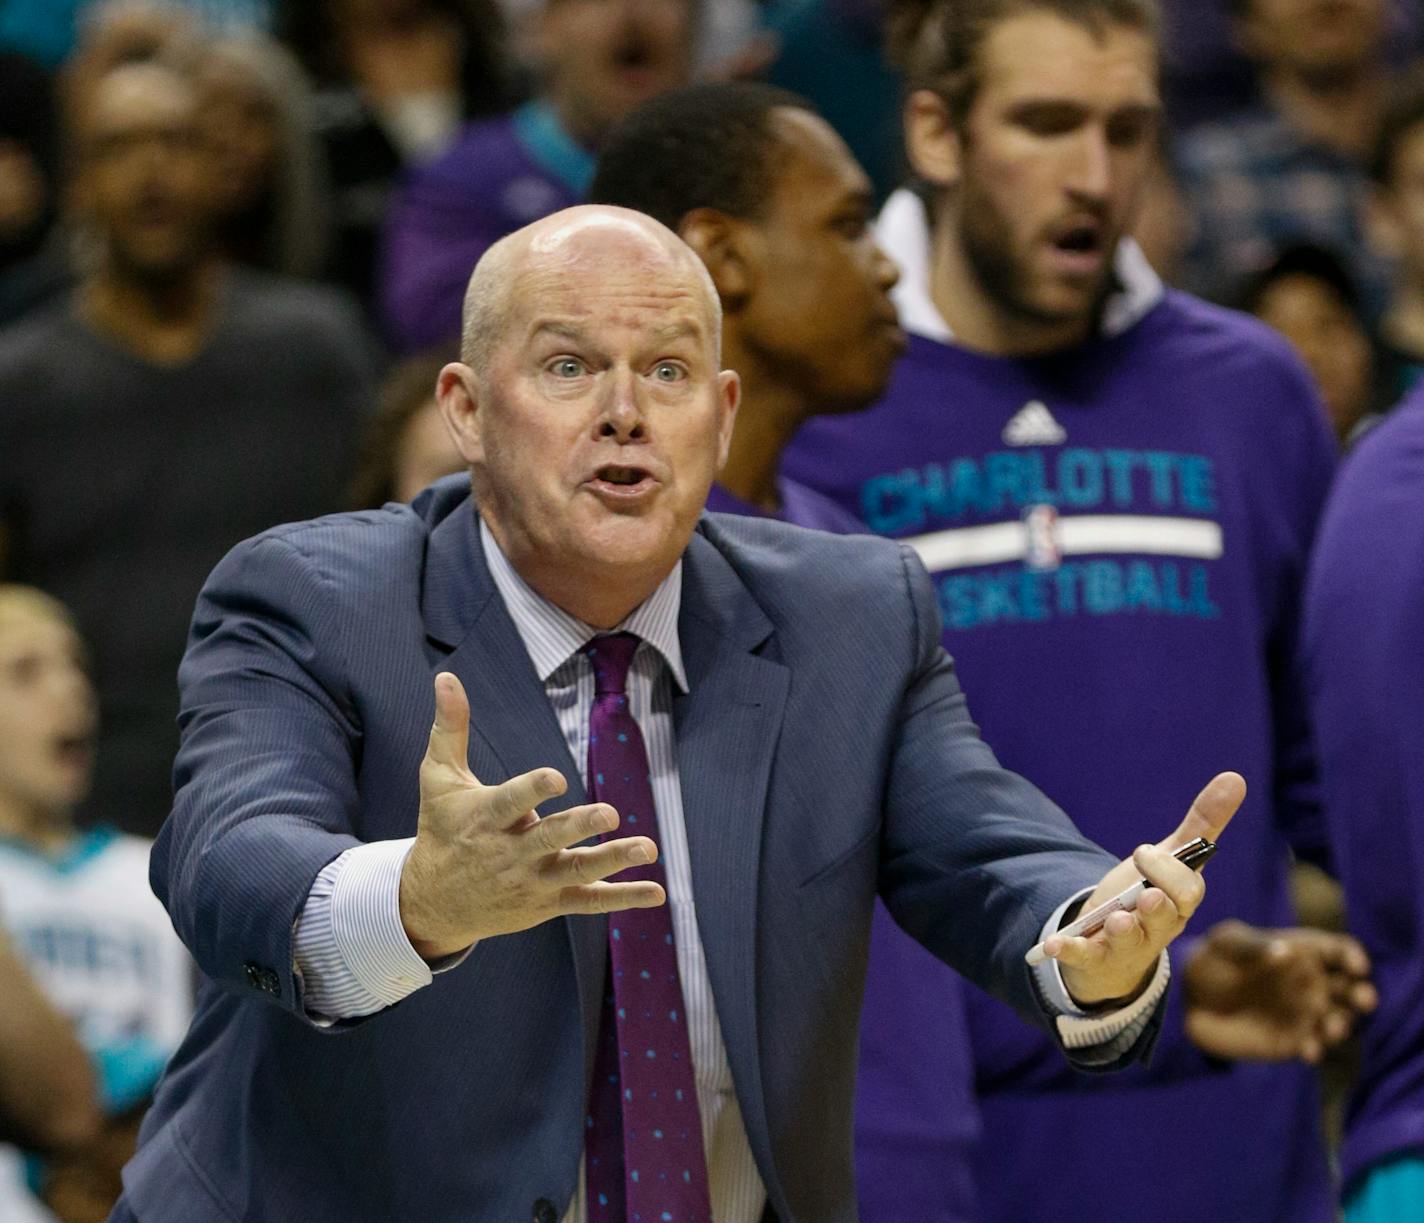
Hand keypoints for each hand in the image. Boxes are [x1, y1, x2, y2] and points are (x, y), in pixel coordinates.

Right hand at [398, 672, 664, 958]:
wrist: (433, 903)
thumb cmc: (442, 828)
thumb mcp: (438, 778)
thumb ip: (450, 727)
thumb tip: (447, 676)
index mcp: (486, 818)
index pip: (511, 802)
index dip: (533, 791)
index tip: (557, 778)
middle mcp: (511, 852)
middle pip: (550, 838)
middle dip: (580, 826)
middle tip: (611, 814)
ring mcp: (533, 881)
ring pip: (577, 871)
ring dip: (614, 860)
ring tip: (648, 848)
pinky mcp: (548, 903)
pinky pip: (589, 901)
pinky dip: (623, 898)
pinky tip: (656, 893)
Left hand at [1042, 772, 1245, 1006]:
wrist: (1115, 952)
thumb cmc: (1148, 898)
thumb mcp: (1171, 860)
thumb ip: (1201, 823)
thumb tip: (1236, 777)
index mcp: (1178, 902)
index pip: (1187, 890)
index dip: (1167, 870)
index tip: (1143, 851)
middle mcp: (1157, 927)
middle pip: (1164, 918)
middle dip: (1158, 907)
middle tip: (1148, 895)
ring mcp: (1126, 946)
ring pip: (1130, 941)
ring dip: (1123, 930)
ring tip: (1116, 920)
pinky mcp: (1094, 958)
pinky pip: (1083, 956)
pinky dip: (1068, 949)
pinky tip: (1052, 944)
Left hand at [1184, 920, 1375, 1061]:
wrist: (1190, 995)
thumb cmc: (1214, 957)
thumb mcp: (1227, 943)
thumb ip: (1253, 946)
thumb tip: (1286, 952)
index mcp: (1304, 952)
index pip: (1340, 952)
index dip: (1352, 958)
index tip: (1356, 966)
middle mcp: (1312, 984)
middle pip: (1351, 989)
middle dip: (1362, 994)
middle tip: (1363, 999)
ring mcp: (1305, 1014)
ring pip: (1337, 1020)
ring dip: (1340, 1025)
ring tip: (1331, 1028)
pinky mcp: (1292, 1041)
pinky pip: (1312, 1046)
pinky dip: (1314, 1049)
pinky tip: (1307, 1050)